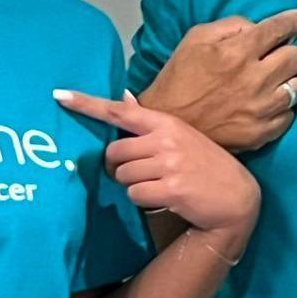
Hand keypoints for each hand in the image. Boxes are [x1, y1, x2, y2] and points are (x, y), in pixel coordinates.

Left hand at [56, 89, 261, 253]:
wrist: (237, 198)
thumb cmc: (206, 165)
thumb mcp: (183, 137)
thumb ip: (151, 123)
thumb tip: (123, 97)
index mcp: (168, 123)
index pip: (122, 111)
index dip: (88, 104)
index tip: (60, 97)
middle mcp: (166, 139)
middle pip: (115, 151)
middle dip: (120, 166)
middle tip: (141, 172)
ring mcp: (169, 164)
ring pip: (122, 176)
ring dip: (133, 185)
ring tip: (158, 184)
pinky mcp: (170, 188)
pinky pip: (134, 194)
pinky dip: (143, 200)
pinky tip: (163, 197)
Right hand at [141, 9, 296, 151]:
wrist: (166, 125)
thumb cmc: (178, 79)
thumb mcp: (196, 39)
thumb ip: (231, 26)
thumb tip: (259, 27)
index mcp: (237, 53)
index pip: (278, 29)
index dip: (295, 21)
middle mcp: (254, 80)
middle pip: (296, 58)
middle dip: (291, 51)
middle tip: (279, 54)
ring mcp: (259, 109)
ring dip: (289, 80)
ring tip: (275, 80)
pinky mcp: (260, 133)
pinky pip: (289, 115)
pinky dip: (282, 107)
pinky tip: (269, 103)